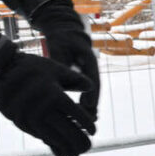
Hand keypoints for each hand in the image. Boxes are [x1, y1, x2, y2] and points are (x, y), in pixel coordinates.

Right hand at [0, 32, 96, 155]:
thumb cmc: (32, 68)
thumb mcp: (55, 69)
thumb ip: (75, 79)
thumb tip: (91, 88)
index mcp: (54, 93)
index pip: (76, 115)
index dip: (87, 125)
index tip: (93, 131)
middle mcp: (42, 107)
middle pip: (67, 130)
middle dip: (79, 141)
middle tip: (88, 148)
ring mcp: (29, 116)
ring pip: (52, 137)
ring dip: (65, 147)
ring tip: (76, 153)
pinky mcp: (20, 122)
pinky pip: (39, 136)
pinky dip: (51, 143)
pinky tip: (59, 148)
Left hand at [31, 0, 99, 114]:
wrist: (65, 34)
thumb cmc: (61, 38)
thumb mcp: (59, 45)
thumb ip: (60, 58)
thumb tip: (59, 72)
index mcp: (88, 58)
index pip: (92, 76)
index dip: (92, 91)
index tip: (89, 104)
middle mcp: (92, 68)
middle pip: (95, 88)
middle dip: (94, 104)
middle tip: (91, 119)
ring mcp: (89, 74)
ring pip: (92, 93)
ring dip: (90, 107)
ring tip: (89, 122)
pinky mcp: (83, 79)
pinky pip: (86, 93)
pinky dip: (84, 104)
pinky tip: (81, 116)